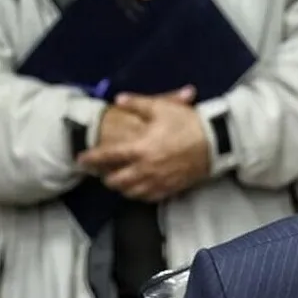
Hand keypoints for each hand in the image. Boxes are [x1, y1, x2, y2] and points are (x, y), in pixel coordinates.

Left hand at [78, 90, 210, 201]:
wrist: (216, 142)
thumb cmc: (188, 123)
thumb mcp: (162, 107)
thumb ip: (137, 103)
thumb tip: (119, 100)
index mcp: (140, 148)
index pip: (107, 157)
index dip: (90, 158)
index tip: (80, 159)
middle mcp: (146, 169)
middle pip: (116, 181)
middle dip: (105, 177)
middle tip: (102, 172)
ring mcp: (159, 181)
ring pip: (131, 192)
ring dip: (121, 187)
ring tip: (119, 180)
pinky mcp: (171, 188)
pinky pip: (149, 197)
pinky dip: (139, 194)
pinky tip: (139, 188)